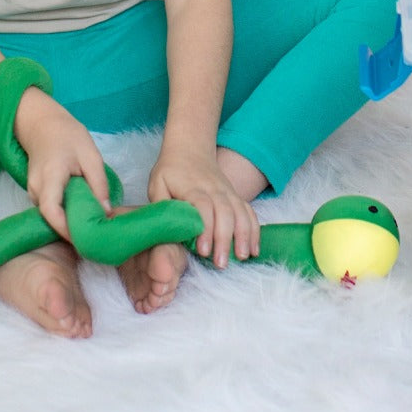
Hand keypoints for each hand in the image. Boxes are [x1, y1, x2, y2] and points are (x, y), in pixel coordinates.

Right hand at [13, 87, 112, 241]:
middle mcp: (36, 188)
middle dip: (71, 229)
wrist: (43, 124)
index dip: (65, 228)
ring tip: (91, 226)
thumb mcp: (91, 156)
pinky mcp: (35, 192)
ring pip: (50, 214)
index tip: (84, 239)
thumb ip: (98, 184)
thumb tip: (106, 212)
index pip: (51, 210)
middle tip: (94, 237)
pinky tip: (80, 213)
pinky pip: (50, 208)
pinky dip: (64, 212)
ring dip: (68, 221)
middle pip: (51, 217)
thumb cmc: (68, 136)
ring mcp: (32, 191)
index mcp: (50, 177)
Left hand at [147, 148, 258, 267]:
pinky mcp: (235, 195)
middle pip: (225, 212)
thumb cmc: (170, 171)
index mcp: (193, 188)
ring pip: (240, 212)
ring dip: (244, 235)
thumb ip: (161, 207)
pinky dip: (254, 229)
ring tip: (243, 256)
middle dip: (225, 239)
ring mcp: (227, 191)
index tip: (203, 251)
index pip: (203, 207)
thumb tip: (163, 231)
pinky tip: (254, 248)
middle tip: (221, 263)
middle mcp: (214, 189)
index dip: (205, 229)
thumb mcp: (157, 185)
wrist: (190, 148)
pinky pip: (249, 211)